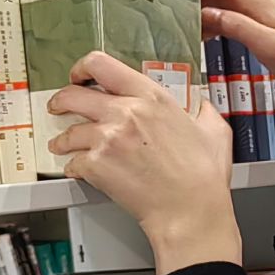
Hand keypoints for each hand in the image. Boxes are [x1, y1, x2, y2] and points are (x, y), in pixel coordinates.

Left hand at [47, 52, 241, 273]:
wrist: (190, 210)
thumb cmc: (202, 176)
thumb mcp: (215, 131)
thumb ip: (204, 112)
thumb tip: (202, 106)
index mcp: (151, 97)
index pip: (101, 65)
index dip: (82, 68)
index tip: (79, 76)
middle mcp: (125, 112)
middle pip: (73, 95)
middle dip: (61, 100)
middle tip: (59, 106)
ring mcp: (108, 138)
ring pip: (68, 131)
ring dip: (63, 139)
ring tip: (63, 144)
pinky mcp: (97, 165)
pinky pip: (72, 161)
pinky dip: (73, 167)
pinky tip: (79, 169)